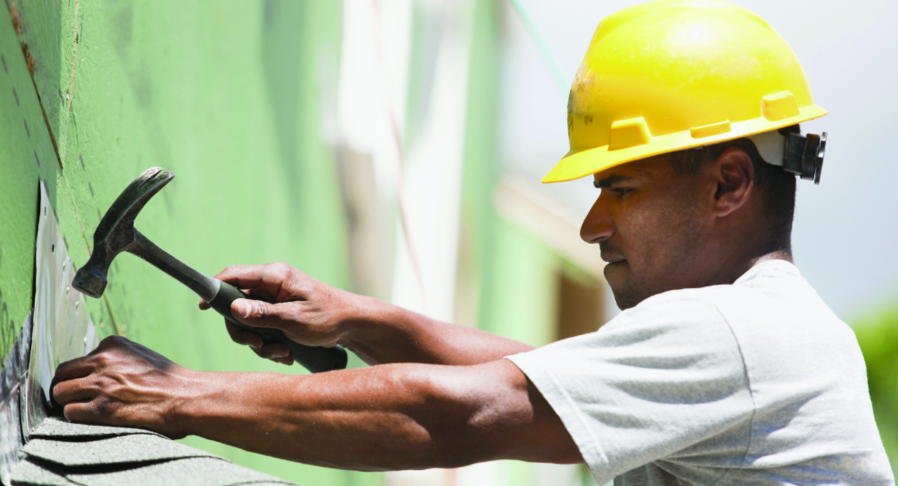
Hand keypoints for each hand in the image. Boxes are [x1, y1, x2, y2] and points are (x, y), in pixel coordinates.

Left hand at [51, 336, 197, 437]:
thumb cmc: (170, 381)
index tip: (88, 386)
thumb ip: (117, 359)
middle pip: (62, 374)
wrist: (188, 397)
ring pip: (60, 393)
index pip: (78, 360)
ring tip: (85, 411)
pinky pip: (70, 412)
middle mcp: (103, 361)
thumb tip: (99, 372)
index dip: (80, 376)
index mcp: (112, 345)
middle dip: (67, 387)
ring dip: (69, 403)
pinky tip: (93, 419)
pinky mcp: (102, 409)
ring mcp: (100, 384)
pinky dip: (77, 417)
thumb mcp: (142, 356)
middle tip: (77, 399)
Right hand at [200, 262, 361, 365]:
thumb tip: (234, 308)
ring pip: (248, 322)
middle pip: (237, 305)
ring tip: (283, 353)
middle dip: (246, 332)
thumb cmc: (329, 317)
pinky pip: (261, 329)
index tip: (203, 307)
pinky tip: (287, 352)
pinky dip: (270, 344)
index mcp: (275, 276)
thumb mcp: (295, 319)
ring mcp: (274, 299)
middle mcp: (272, 284)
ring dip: (261, 343)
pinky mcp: (278, 313)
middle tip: (261, 347)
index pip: (234, 275)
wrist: (352, 325)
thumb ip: (263, 314)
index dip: (215, 289)